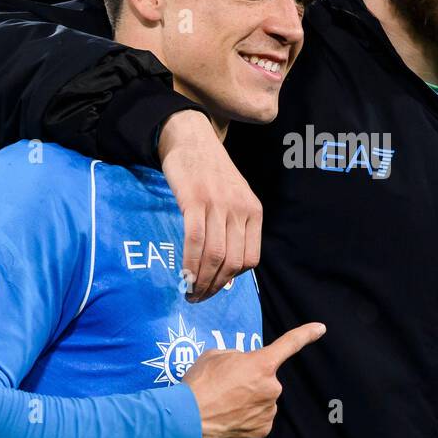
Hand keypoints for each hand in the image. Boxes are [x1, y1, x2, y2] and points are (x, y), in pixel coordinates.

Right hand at [158, 110, 263, 302]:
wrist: (192, 139)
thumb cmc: (210, 173)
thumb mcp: (235, 198)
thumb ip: (234, 227)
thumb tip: (225, 266)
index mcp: (254, 212)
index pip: (250, 259)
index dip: (231, 280)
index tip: (214, 288)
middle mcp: (240, 210)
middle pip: (232, 262)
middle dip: (214, 287)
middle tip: (197, 298)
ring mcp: (219, 204)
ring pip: (215, 256)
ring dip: (201, 281)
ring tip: (189, 292)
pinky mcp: (195, 200)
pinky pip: (195, 240)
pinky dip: (190, 263)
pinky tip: (183, 274)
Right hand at [181, 322, 325, 437]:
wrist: (188, 419)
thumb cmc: (200, 383)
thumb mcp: (215, 356)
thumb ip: (237, 356)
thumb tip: (243, 364)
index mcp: (262, 364)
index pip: (290, 343)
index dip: (306, 334)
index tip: (321, 328)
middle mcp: (272, 387)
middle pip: (266, 380)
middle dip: (251, 381)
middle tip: (226, 388)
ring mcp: (269, 411)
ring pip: (263, 401)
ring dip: (248, 401)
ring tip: (223, 404)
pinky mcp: (262, 431)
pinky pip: (259, 419)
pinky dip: (247, 419)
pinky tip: (229, 418)